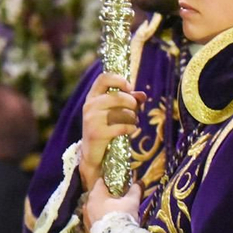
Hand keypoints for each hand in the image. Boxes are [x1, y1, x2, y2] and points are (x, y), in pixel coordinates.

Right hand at [79, 74, 145, 191]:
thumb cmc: (105, 128)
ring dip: (132, 118)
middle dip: (131, 103)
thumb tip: (143, 95)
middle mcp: (89, 106)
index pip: (103, 78)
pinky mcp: (97, 133)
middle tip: (135, 110)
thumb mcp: (115, 112)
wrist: (92, 154)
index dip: (119, 80)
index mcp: (92, 97)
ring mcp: (92, 119)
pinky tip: (130, 130)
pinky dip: (130, 128)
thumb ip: (129, 101)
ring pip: (121, 112)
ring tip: (132, 122)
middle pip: (117, 96)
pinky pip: (121, 126)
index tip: (129, 87)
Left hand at [85, 180, 140, 232]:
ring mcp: (85, 216)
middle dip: (106, 196)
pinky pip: (94, 219)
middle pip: (97, 195)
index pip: (101, 182)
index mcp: (96, 193)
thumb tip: (139, 182)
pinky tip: (109, 223)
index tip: (117, 184)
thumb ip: (134, 190)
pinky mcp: (87, 228)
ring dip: (102, 208)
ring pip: (94, 208)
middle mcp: (87, 203)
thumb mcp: (131, 202)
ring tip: (114, 212)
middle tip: (118, 199)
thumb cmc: (121, 216)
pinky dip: (100, 219)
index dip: (109, 182)